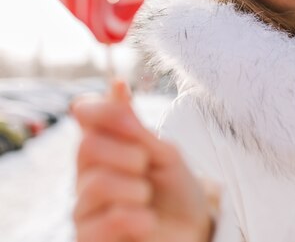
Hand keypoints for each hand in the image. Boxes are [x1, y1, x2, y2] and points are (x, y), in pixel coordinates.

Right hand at [71, 80, 219, 241]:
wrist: (193, 232)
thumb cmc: (177, 191)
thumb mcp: (165, 155)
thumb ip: (137, 128)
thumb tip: (115, 84)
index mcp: (106, 146)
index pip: (84, 114)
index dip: (103, 109)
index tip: (131, 119)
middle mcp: (88, 174)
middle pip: (87, 146)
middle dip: (130, 154)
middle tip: (147, 167)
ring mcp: (85, 208)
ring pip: (94, 185)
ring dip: (134, 189)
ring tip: (148, 199)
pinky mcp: (88, 239)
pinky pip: (99, 223)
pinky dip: (132, 218)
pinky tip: (147, 221)